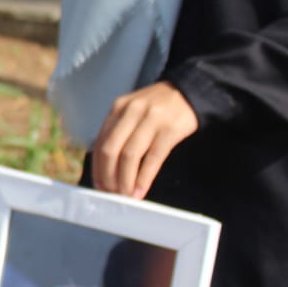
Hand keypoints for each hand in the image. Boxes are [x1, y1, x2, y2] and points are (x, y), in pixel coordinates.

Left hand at [91, 81, 197, 198]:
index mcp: (118, 108)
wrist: (189, 92)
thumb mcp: (133, 111)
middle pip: (111, 149)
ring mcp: (151, 119)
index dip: (97, 167)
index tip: (99, 184)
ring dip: (125, 180)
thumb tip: (106, 166)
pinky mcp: (170, 129)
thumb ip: (119, 131)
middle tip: (111, 192)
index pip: (100, 142)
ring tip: (126, 194)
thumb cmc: (158, 107)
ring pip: (130, 155)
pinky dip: (144, 178)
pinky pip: (152, 158)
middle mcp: (132, 111)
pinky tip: (141, 189)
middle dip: (108, 176)